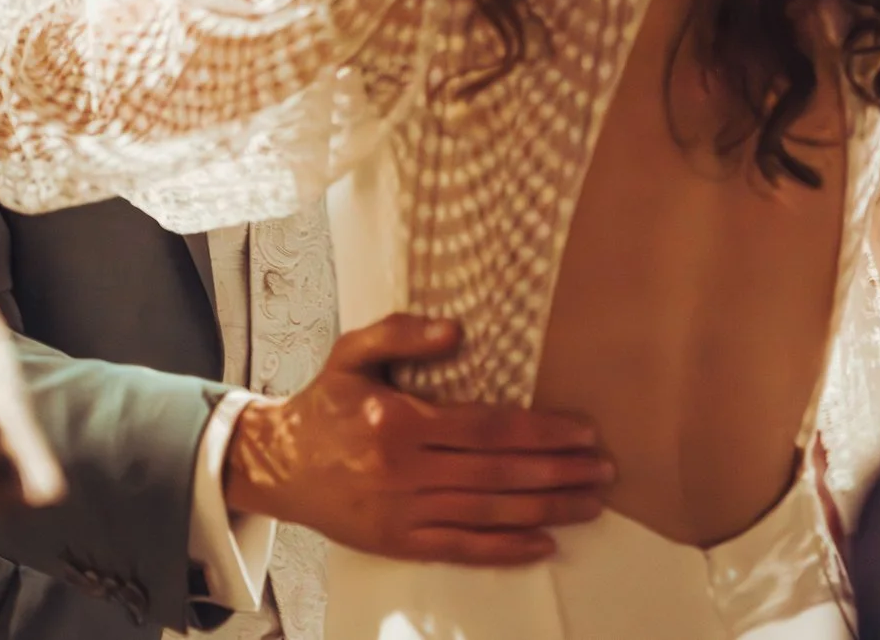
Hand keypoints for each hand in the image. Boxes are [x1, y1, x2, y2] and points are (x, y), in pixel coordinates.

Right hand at [222, 314, 611, 566]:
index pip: (488, 427)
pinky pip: (462, 548)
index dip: (541, 430)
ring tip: (590, 503)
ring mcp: (403, 511)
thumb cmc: (323, 405)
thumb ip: (402, 332)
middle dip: (559, 472)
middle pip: (499, 473)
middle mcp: (406, 470)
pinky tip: (544, 543)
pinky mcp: (399, 542)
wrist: (275, 466)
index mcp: (400, 421)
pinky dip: (506, 548)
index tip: (583, 431)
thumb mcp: (353, 354)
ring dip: (547, 509)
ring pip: (489, 513)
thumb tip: (456, 330)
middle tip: (605, 470)